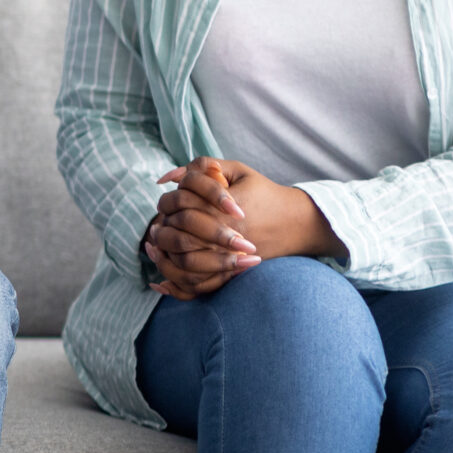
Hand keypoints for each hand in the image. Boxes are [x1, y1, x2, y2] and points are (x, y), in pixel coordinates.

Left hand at [145, 157, 345, 299]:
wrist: (297, 222)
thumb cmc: (264, 193)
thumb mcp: (237, 171)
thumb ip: (203, 167)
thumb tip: (168, 178)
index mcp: (219, 208)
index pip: (176, 205)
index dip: (167, 204)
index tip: (167, 203)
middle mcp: (222, 234)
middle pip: (175, 235)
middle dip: (161, 231)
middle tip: (155, 229)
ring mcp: (228, 257)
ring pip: (183, 263)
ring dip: (163, 257)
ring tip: (155, 248)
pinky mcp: (233, 273)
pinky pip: (199, 285)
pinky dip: (176, 284)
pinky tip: (161, 279)